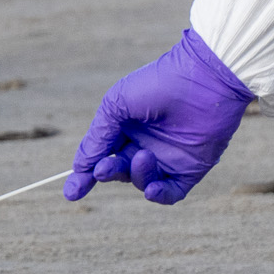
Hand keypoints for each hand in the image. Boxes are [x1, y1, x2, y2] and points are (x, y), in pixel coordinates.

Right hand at [64, 28, 254, 204]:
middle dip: (108, 173)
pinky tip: (151, 189)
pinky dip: (158, 194)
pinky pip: (170, 193)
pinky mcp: (190, 169)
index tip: (71, 192)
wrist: (203, 78)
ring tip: (142, 156)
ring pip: (142, 181)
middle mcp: (145, 144)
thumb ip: (97, 138)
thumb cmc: (157, 84)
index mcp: (126, 128)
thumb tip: (79, 168)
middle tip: (103, 170)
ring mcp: (168, 158)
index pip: (101, 156)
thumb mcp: (116, 106)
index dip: (85, 174)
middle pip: (119, 171)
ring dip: (136, 175)